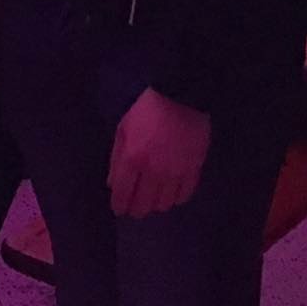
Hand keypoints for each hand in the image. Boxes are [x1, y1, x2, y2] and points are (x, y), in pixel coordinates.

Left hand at [108, 88, 210, 217]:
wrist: (181, 96)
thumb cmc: (146, 109)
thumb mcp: (123, 129)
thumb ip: (116, 159)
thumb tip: (112, 184)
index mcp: (132, 158)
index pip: (122, 194)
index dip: (119, 206)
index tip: (119, 208)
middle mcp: (153, 171)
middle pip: (143, 206)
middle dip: (135, 209)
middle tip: (135, 206)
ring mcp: (175, 173)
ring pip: (164, 205)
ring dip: (156, 204)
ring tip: (153, 197)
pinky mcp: (193, 170)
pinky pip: (184, 196)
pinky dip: (176, 198)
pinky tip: (171, 191)